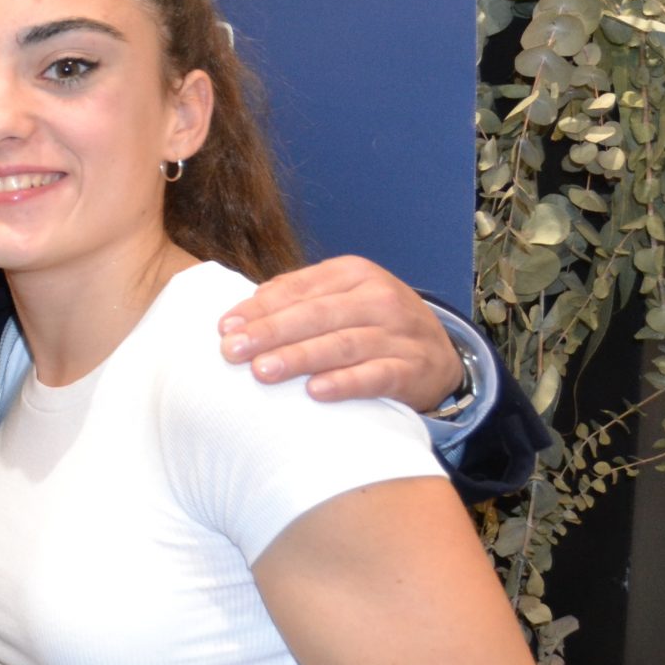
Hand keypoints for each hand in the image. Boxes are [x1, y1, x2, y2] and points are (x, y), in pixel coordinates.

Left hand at [218, 255, 460, 411]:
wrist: (440, 352)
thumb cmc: (371, 324)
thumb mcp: (341, 298)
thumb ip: (296, 298)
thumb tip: (244, 311)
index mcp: (354, 273)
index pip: (298, 289)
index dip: (259, 308)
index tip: (224, 328)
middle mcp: (378, 298)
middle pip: (316, 314)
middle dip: (270, 332)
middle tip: (232, 351)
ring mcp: (399, 333)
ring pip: (342, 344)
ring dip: (299, 357)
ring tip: (261, 371)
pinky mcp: (413, 368)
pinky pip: (375, 375)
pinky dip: (345, 383)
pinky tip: (315, 392)